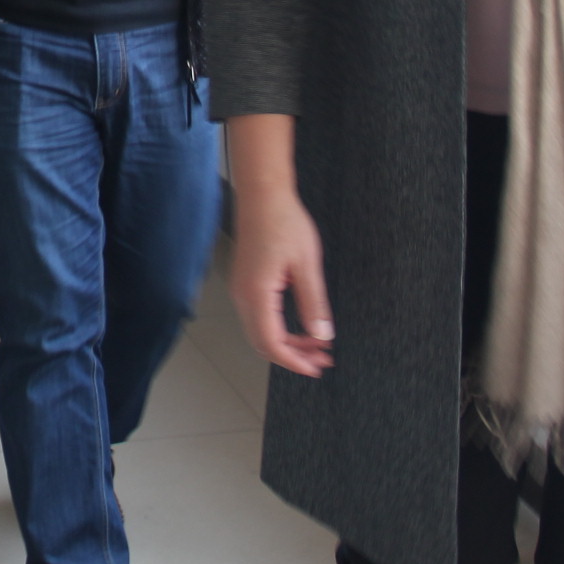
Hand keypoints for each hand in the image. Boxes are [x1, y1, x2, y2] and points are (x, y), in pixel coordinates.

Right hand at [230, 185, 335, 377]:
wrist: (263, 195)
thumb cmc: (283, 221)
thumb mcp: (307, 264)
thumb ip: (314, 303)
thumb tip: (321, 335)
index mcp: (257, 293)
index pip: (271, 343)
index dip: (294, 361)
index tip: (316, 368)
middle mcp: (243, 296)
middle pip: (263, 343)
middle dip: (293, 356)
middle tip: (322, 359)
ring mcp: (242, 290)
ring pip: (260, 332)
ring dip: (287, 343)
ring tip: (316, 345)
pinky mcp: (246, 284)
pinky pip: (259, 318)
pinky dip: (279, 329)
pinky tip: (300, 327)